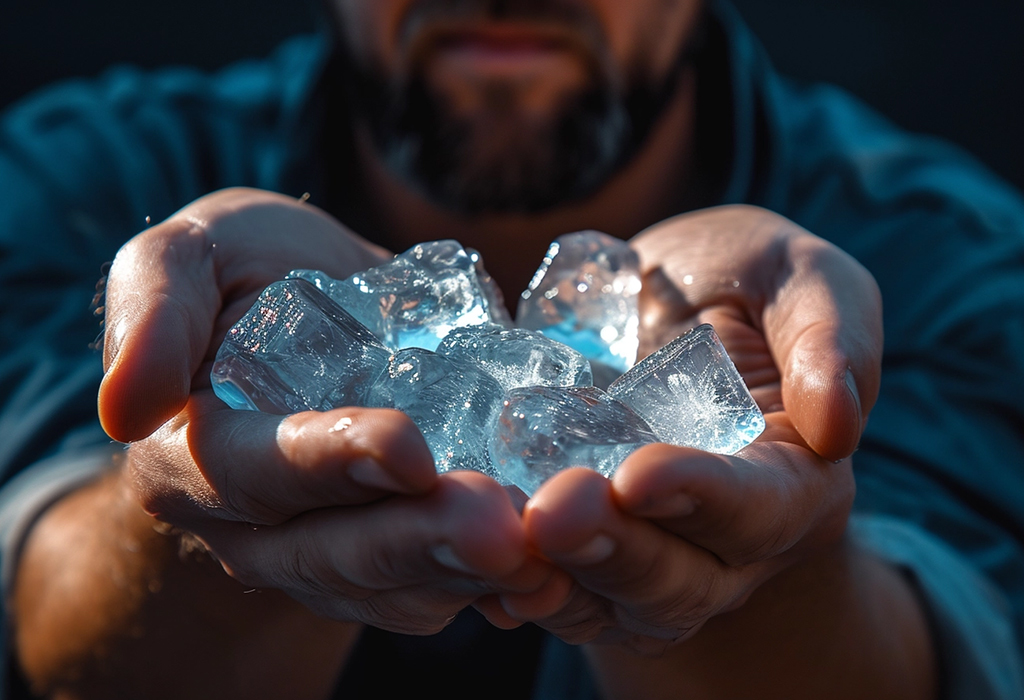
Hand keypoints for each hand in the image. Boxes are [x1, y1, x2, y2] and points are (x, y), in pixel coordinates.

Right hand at [99, 188, 548, 633]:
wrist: (309, 305)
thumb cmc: (245, 273)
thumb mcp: (187, 257)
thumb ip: (153, 308)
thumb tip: (128, 404)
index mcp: (192, 455)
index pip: (254, 472)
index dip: (326, 464)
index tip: (406, 447)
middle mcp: (255, 526)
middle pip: (335, 551)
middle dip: (419, 540)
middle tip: (500, 527)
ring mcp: (324, 551)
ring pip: (394, 586)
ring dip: (466, 575)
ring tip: (537, 556)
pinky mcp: (387, 556)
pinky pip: (435, 588)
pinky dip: (491, 585)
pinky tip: (549, 572)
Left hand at [474, 205, 882, 652]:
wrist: (663, 302)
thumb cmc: (743, 281)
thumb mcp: (800, 275)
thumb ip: (830, 334)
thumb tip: (837, 422)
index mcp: (795, 480)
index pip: (760, 507)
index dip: (704, 496)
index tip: (641, 473)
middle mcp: (727, 541)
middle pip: (680, 578)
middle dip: (615, 550)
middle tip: (552, 512)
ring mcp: (652, 552)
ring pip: (609, 601)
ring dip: (555, 580)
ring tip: (499, 544)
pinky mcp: (586, 547)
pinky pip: (555, 586)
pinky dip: (514, 584)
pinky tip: (471, 568)